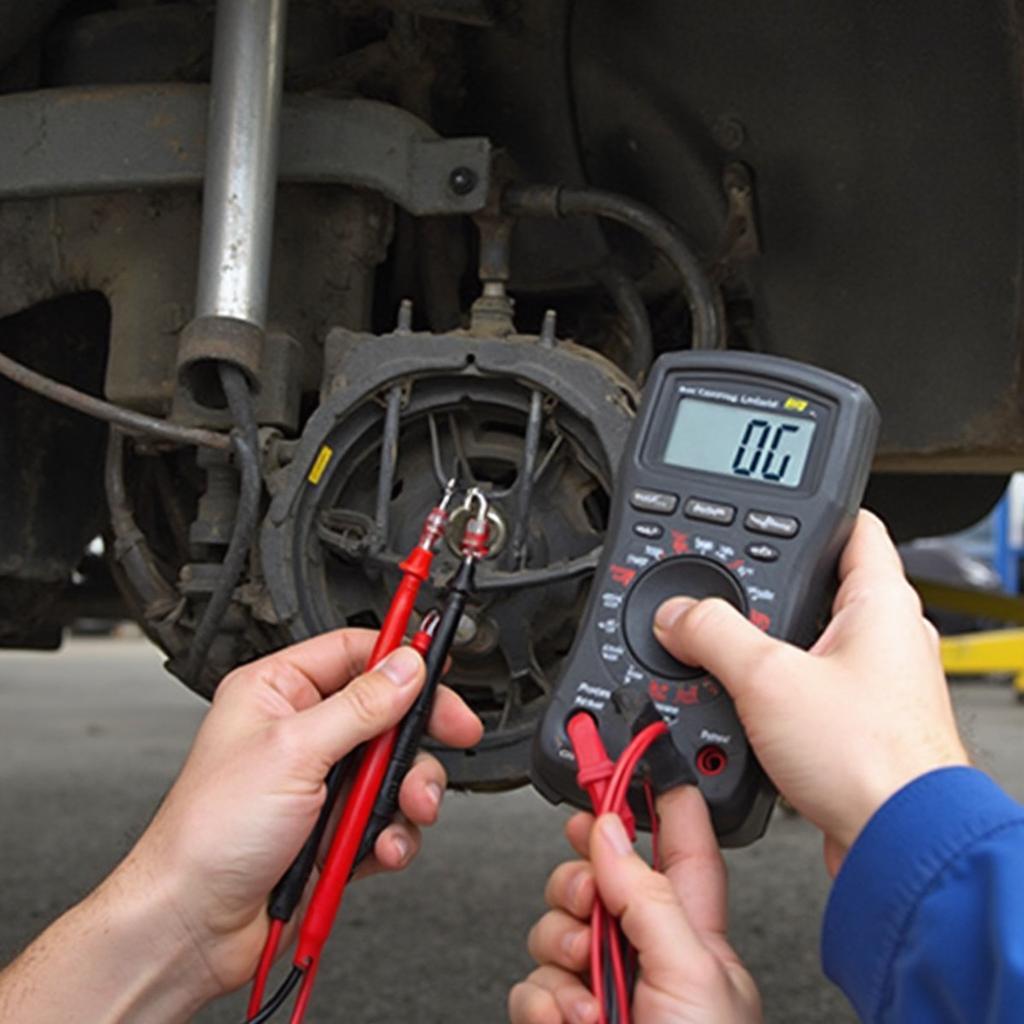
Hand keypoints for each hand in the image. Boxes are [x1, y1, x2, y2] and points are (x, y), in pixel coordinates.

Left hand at [113, 628, 481, 1001]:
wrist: (195, 925)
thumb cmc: (208, 834)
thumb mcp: (293, 751)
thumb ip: (359, 706)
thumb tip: (405, 667)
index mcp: (278, 692)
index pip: (353, 652)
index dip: (400, 656)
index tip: (441, 663)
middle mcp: (303, 732)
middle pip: (387, 711)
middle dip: (418, 732)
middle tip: (456, 731)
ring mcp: (322, 782)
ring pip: (396, 769)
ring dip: (410, 791)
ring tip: (408, 808)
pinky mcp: (337, 828)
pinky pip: (389, 818)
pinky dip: (394, 834)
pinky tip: (381, 847)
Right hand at [509, 788, 761, 1023]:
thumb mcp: (692, 973)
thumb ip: (650, 897)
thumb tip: (609, 831)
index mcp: (693, 934)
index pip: (678, 844)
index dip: (654, 799)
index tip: (624, 761)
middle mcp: (644, 953)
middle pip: (595, 877)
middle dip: (577, 884)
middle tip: (588, 900)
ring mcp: (603, 985)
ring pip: (554, 928)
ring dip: (562, 954)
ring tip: (590, 992)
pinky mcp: (563, 1018)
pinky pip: (530, 983)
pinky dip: (542, 1002)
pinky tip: (571, 1020)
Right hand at [653, 509, 967, 872]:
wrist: (898, 845)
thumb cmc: (870, 759)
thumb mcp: (768, 678)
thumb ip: (712, 633)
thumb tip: (676, 615)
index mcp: (879, 602)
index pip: (850, 525)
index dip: (805, 512)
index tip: (764, 512)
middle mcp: (884, 636)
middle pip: (815, 586)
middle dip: (763, 590)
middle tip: (719, 594)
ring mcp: (873, 683)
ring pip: (804, 642)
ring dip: (761, 647)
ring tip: (720, 654)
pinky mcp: (855, 724)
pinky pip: (803, 688)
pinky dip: (770, 689)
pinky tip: (740, 705)